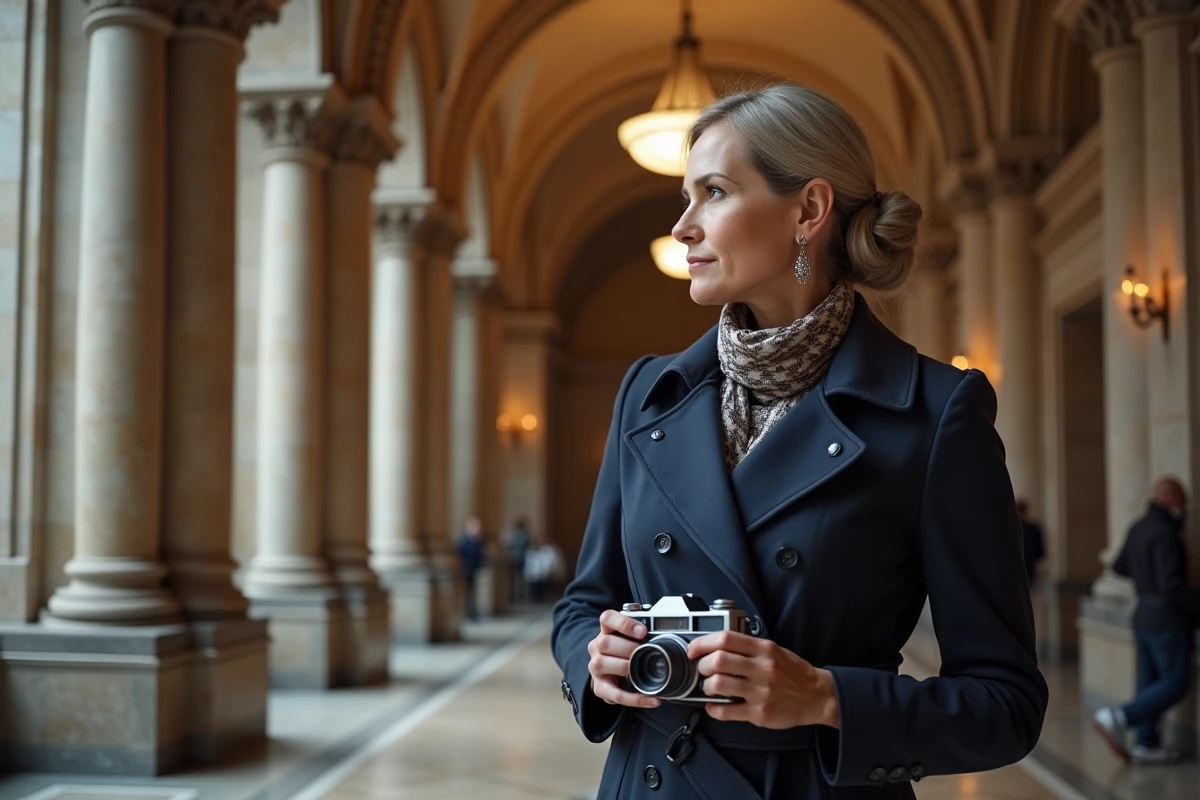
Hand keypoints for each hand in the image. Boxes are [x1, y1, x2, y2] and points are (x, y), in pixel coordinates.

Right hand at [586, 610, 661, 708]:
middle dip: (628, 648)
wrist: (610, 671)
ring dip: (624, 668)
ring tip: (640, 670)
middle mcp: (597, 647)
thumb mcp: (632, 638)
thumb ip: (644, 634)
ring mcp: (595, 667)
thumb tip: (667, 635)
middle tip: (643, 652)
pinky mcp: (599, 687)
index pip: (607, 618)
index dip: (624, 623)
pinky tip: (651, 699)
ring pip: (601, 664)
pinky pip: (614, 694)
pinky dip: (635, 699)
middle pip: (604, 643)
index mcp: (606, 630)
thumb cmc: (625, 651)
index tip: (643, 631)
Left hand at [687, 631, 838, 728]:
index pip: (726, 639)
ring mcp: (760, 692)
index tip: (693, 649)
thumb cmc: (793, 672)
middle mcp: (762, 668)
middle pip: (718, 660)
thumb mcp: (774, 650)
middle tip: (702, 669)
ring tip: (709, 687)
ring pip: (719, 685)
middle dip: (702, 665)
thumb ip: (748, 647)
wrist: (817, 696)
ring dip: (706, 686)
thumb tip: (716, 646)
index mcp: (764, 649)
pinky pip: (727, 711)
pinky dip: (713, 709)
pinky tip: (714, 706)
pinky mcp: (760, 713)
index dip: (703, 643)